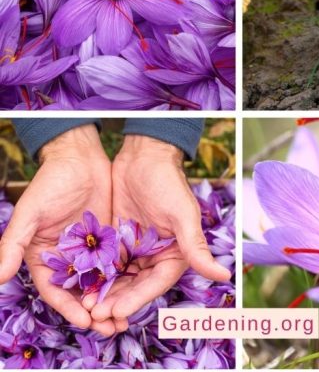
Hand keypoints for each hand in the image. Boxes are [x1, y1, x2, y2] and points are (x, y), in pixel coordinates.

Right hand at [0, 125, 123, 337]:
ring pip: (100, 285)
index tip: (85, 321)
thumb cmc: (50, 182)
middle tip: (112, 328)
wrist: (79, 157)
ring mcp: (89, 253)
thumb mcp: (30, 213)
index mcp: (43, 258)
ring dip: (112, 303)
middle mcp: (66, 261)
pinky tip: (138, 292)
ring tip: (126, 320)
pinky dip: (124, 282)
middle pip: (80, 295)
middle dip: (94, 314)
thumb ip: (13, 244)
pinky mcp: (108, 242)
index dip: (69, 309)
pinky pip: (117, 266)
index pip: (56, 292)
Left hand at [87, 136, 230, 322]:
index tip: (117, 313)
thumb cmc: (167, 181)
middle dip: (116, 302)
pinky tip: (80, 286)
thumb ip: (196, 247)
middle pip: (134, 287)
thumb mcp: (181, 214)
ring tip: (85, 307)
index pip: (155, 285)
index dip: (136, 301)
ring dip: (104, 294)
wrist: (143, 154)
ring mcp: (134, 249)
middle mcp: (154, 256)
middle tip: (94, 315)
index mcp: (175, 254)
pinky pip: (105, 263)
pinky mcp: (117, 240)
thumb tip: (224, 275)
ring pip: (118, 279)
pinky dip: (96, 276)